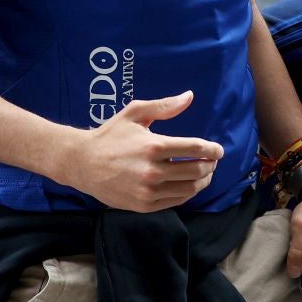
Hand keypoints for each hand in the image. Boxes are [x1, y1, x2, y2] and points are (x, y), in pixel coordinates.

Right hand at [57, 91, 222, 211]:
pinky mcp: (144, 205)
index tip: (218, 150)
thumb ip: (164, 106)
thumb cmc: (110, 136)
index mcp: (153, 146)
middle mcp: (153, 170)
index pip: (195, 149)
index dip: (212, 150)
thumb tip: (189, 96)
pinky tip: (188, 185)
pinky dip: (187, 193)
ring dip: (203, 181)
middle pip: (196, 170)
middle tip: (212, 161)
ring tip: (204, 173)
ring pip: (189, 189)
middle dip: (210, 165)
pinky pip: (175, 201)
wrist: (83, 163)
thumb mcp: (134, 113)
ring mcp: (149, 191)